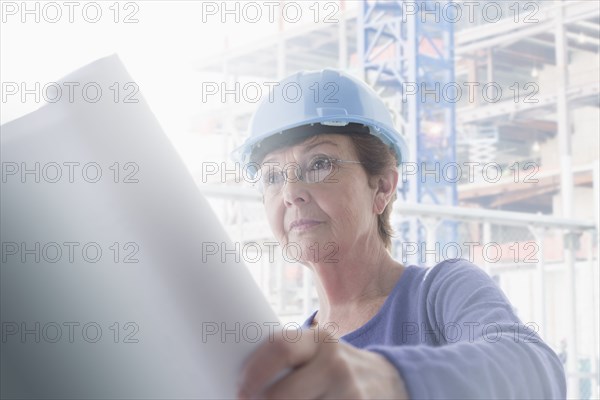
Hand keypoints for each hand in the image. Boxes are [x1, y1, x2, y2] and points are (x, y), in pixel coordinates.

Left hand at [237, 327, 408, 398]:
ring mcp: (349, 393)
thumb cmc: (337, 369)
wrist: (391, 383)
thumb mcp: (317, 353)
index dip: (253, 372)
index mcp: (319, 340)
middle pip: (281, 396)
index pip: (280, 348)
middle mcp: (335, 365)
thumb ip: (289, 360)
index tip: (239, 390)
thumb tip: (242, 383)